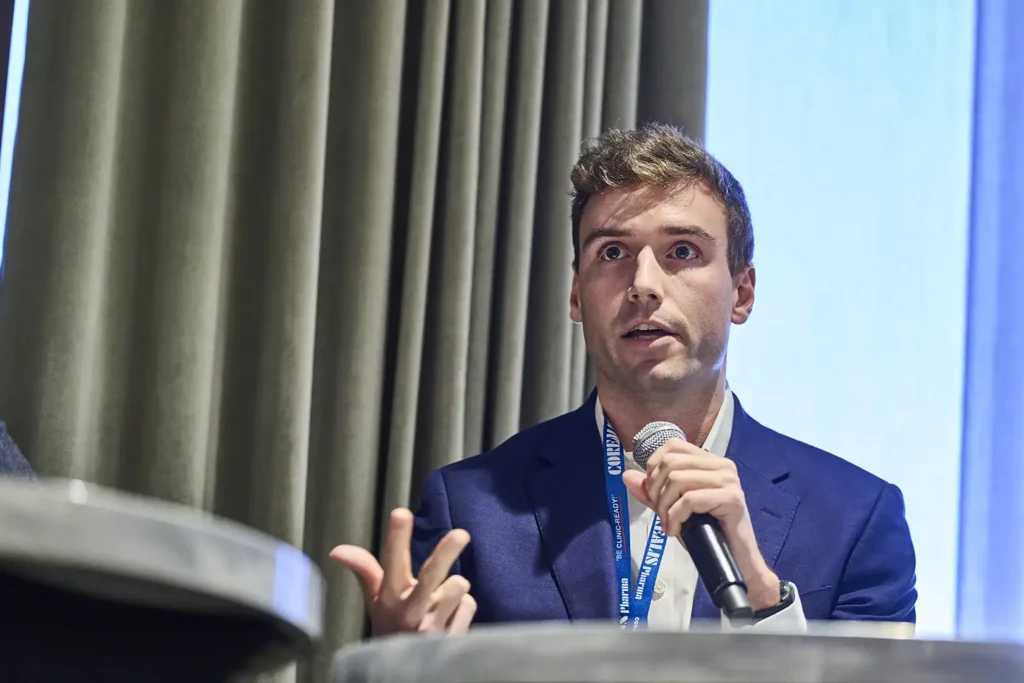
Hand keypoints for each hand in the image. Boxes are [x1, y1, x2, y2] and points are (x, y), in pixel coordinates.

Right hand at [330, 508, 476, 636]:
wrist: (402, 671)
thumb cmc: (392, 626)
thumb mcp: (375, 601)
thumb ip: (365, 571)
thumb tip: (337, 550)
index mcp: (389, 597)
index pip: (391, 562)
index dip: (396, 538)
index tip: (401, 513)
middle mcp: (410, 612)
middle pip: (429, 577)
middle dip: (444, 554)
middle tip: (461, 534)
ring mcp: (432, 628)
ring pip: (456, 588)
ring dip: (455, 588)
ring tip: (443, 598)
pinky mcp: (453, 638)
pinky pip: (468, 605)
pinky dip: (462, 608)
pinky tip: (450, 619)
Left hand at [621, 439, 780, 610]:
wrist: (736, 561)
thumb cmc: (707, 533)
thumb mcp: (674, 508)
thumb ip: (653, 491)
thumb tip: (627, 475)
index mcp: (710, 461)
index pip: (673, 446)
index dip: (654, 467)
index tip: (653, 493)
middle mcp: (722, 465)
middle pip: (671, 462)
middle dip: (656, 490)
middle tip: (660, 513)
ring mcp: (729, 480)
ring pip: (677, 480)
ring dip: (664, 507)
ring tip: (669, 524)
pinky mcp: (732, 498)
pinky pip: (689, 500)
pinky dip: (675, 517)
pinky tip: (676, 531)